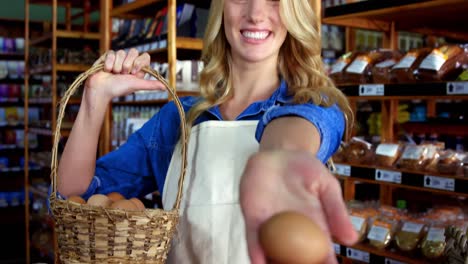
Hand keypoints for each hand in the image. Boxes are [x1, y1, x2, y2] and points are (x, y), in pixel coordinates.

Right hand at [84, 48, 165, 104]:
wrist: (100, 89)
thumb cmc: (118, 89)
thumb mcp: (136, 85)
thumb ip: (150, 85)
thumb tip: (165, 87)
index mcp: (138, 68)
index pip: (145, 56)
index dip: (139, 62)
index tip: (134, 72)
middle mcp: (130, 62)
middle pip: (134, 51)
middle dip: (127, 64)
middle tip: (122, 74)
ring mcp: (119, 58)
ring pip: (121, 52)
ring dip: (117, 65)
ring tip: (114, 74)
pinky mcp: (108, 57)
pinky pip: (111, 52)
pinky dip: (109, 63)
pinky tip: (107, 70)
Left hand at [240, 150, 357, 263]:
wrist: (281, 152)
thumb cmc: (306, 170)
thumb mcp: (328, 187)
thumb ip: (336, 210)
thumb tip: (352, 239)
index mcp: (314, 227)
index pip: (321, 252)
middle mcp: (292, 231)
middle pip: (296, 258)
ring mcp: (272, 226)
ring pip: (273, 253)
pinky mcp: (254, 218)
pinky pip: (253, 238)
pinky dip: (255, 251)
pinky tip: (258, 262)